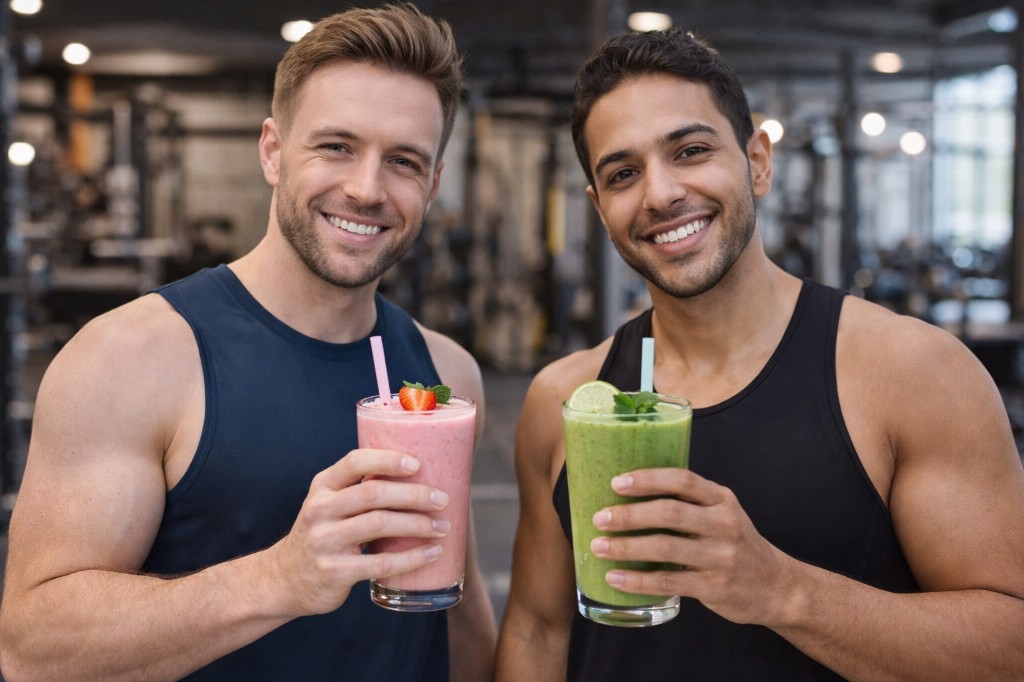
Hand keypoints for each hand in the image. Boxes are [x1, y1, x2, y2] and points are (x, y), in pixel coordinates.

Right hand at [270, 448, 450, 615]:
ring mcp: (324, 541)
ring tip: (443, 527)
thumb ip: (359, 488)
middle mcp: (320, 509)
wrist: (285, 580)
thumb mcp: (329, 504)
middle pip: (374, 493)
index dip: (388, 460)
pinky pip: (380, 563)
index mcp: (322, 486)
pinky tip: (432, 554)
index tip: (418, 465)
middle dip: (414, 495)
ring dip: (418, 524)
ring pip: (380, 524)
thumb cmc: (324, 534)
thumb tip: (419, 474)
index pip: (355, 462)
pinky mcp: (334, 571)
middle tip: (442, 500)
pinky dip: (412, 558)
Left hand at [589, 467, 789, 624]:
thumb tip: (628, 494)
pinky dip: (637, 581)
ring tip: (599, 547)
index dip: (647, 479)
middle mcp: (723, 524)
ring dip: (626, 547)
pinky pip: (668, 582)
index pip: (682, 480)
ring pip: (665, 548)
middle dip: (629, 515)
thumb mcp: (722, 514)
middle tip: (600, 518)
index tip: (616, 483)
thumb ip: (688, 503)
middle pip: (669, 513)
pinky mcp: (713, 586)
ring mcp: (720, 557)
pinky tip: (615, 578)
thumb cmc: (735, 544)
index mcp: (721, 499)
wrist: (777, 587)